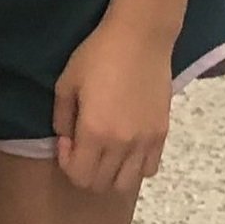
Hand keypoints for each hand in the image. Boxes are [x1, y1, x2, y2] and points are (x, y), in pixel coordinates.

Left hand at [53, 14, 171, 194]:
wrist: (140, 39)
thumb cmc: (97, 56)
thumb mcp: (66, 83)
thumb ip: (61, 119)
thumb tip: (66, 142)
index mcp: (95, 132)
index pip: (80, 176)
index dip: (67, 165)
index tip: (66, 142)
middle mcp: (123, 145)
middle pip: (102, 185)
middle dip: (85, 173)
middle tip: (80, 147)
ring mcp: (146, 142)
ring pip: (128, 183)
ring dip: (110, 174)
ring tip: (103, 150)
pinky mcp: (163, 135)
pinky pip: (150, 169)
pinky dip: (134, 167)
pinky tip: (125, 147)